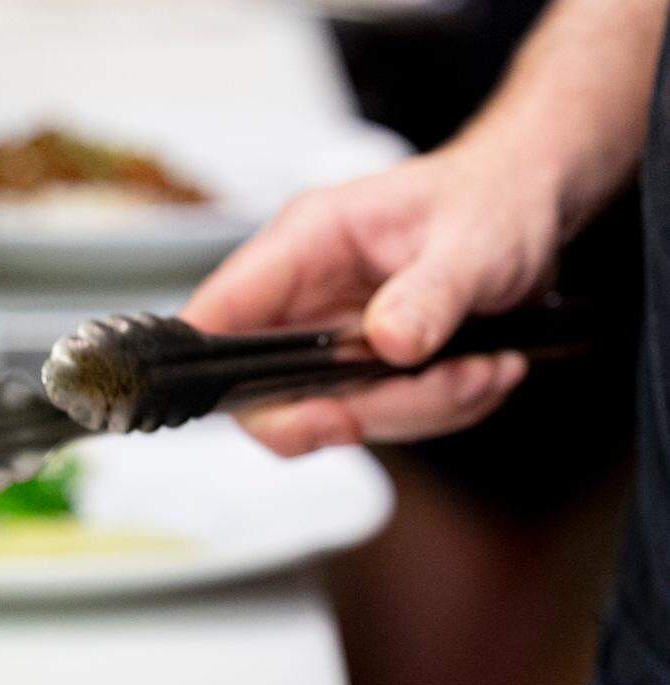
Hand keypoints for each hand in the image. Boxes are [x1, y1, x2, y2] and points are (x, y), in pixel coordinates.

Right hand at [183, 136, 561, 455]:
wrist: (527, 209)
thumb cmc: (492, 201)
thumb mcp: (475, 242)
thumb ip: (432, 293)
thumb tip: (389, 341)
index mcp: (307, 242)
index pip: (221, 313)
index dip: (218, 371)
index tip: (292, 412)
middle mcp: (306, 297)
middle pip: (270, 397)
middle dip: (358, 414)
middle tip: (430, 392)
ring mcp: (330, 340)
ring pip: (337, 419)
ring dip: (420, 410)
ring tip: (482, 366)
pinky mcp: (361, 372)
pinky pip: (381, 422)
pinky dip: (439, 410)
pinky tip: (480, 368)